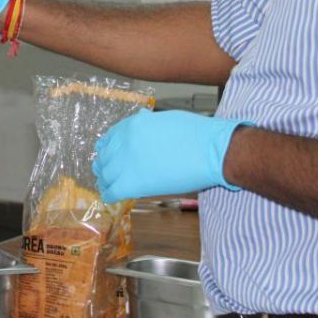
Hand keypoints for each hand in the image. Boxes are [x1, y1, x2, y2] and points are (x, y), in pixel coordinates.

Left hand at [92, 109, 246, 203]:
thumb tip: (141, 119)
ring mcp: (127, 162)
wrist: (212, 152)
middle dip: (105, 166)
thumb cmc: (197, 135)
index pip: (109, 139)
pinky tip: (112, 197)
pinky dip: (110, 195)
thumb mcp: (165, 119)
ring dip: (107, 181)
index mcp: (132, 125)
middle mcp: (124, 142)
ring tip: (109, 186)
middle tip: (107, 174)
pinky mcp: (134, 182)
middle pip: (105, 157)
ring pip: (106, 175)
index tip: (109, 157)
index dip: (108, 150)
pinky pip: (112, 191)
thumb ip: (147, 123)